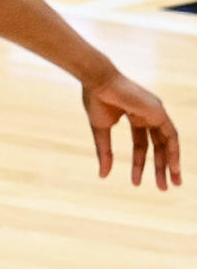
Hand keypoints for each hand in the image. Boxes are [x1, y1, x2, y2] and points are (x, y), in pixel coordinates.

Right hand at [82, 71, 180, 188]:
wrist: (97, 80)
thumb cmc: (96, 99)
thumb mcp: (101, 131)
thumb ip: (105, 152)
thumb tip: (103, 176)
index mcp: (134, 114)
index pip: (141, 143)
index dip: (139, 163)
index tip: (136, 183)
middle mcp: (149, 113)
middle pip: (158, 144)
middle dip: (161, 167)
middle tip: (163, 188)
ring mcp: (155, 111)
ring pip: (167, 142)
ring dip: (170, 163)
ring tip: (171, 184)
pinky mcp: (159, 111)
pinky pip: (171, 135)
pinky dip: (173, 152)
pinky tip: (173, 167)